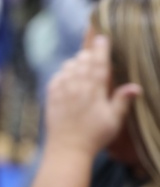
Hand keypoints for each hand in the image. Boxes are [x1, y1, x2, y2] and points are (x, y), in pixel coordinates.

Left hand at [44, 35, 139, 157]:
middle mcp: (76, 86)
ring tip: (82, 63)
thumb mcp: (114, 120)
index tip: (102, 37)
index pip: (99, 64)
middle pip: (82, 61)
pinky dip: (63, 72)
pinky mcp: (50, 96)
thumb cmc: (95, 136)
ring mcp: (62, 90)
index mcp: (94, 90)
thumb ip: (122, 101)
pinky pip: (56, 76)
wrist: (67, 148)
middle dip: (88, 54)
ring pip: (68, 66)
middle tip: (94, 53)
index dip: (101, 49)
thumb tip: (136, 86)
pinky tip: (68, 76)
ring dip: (76, 62)